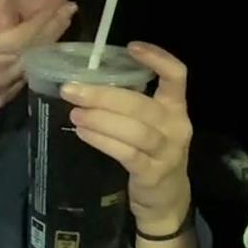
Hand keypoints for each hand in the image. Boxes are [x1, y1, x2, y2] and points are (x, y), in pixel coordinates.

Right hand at [0, 1, 77, 118]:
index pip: (25, 34)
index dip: (46, 20)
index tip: (63, 6)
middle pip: (36, 48)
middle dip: (55, 29)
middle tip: (70, 11)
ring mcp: (2, 88)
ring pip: (32, 65)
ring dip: (47, 47)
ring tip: (58, 29)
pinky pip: (22, 80)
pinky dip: (33, 64)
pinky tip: (36, 55)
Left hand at [59, 41, 192, 234]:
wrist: (166, 201)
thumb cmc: (150, 153)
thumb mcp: (148, 125)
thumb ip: (128, 104)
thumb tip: (83, 81)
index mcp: (175, 108)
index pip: (177, 76)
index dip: (157, 59)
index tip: (131, 47)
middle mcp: (176, 126)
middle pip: (142, 105)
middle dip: (104, 95)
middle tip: (71, 89)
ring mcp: (168, 152)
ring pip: (135, 130)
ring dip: (101, 119)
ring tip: (74, 112)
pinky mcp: (154, 174)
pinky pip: (127, 154)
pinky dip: (103, 141)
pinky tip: (83, 133)